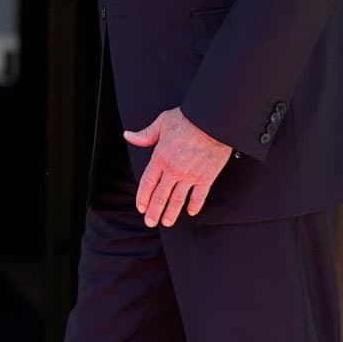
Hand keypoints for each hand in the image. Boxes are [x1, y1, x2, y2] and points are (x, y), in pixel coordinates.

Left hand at [123, 109, 231, 226]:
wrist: (213, 121)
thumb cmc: (188, 119)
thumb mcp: (162, 122)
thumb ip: (145, 134)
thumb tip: (128, 136)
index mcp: (160, 157)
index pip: (147, 183)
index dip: (143, 197)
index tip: (141, 207)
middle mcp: (174, 170)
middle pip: (160, 196)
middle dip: (154, 211)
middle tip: (150, 221)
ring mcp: (190, 175)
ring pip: (178, 200)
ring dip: (171, 213)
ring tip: (166, 222)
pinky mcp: (207, 177)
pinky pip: (199, 196)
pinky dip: (195, 205)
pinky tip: (191, 212)